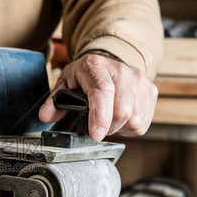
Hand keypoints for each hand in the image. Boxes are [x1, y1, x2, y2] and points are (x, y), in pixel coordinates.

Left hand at [39, 52, 157, 140]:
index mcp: (96, 66)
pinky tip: (120, 117)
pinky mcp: (151, 91)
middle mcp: (122, 71)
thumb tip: (46, 116)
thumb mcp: (65, 83)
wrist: (108, 62)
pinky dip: (129, 126)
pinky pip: (143, 122)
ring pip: (134, 120)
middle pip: (122, 111)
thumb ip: (54, 101)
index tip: (96, 134)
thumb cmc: (86, 75)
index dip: (100, 116)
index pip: (102, 91)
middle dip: (107, 127)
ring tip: (108, 118)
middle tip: (96, 124)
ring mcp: (140, 81)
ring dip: (119, 127)